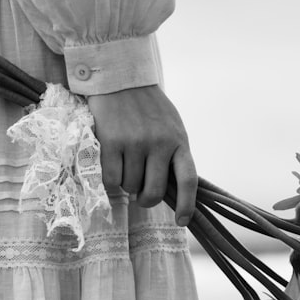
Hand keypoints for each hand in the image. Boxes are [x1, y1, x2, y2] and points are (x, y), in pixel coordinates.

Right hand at [86, 86, 196, 226]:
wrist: (120, 78)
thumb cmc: (147, 108)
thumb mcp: (170, 126)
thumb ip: (173, 153)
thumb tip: (173, 190)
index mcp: (179, 140)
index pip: (188, 180)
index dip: (187, 205)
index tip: (182, 222)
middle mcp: (159, 143)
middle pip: (154, 192)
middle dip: (146, 199)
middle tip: (140, 195)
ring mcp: (135, 142)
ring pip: (130, 187)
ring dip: (126, 185)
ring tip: (125, 167)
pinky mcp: (111, 141)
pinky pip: (111, 179)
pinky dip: (110, 181)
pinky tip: (111, 168)